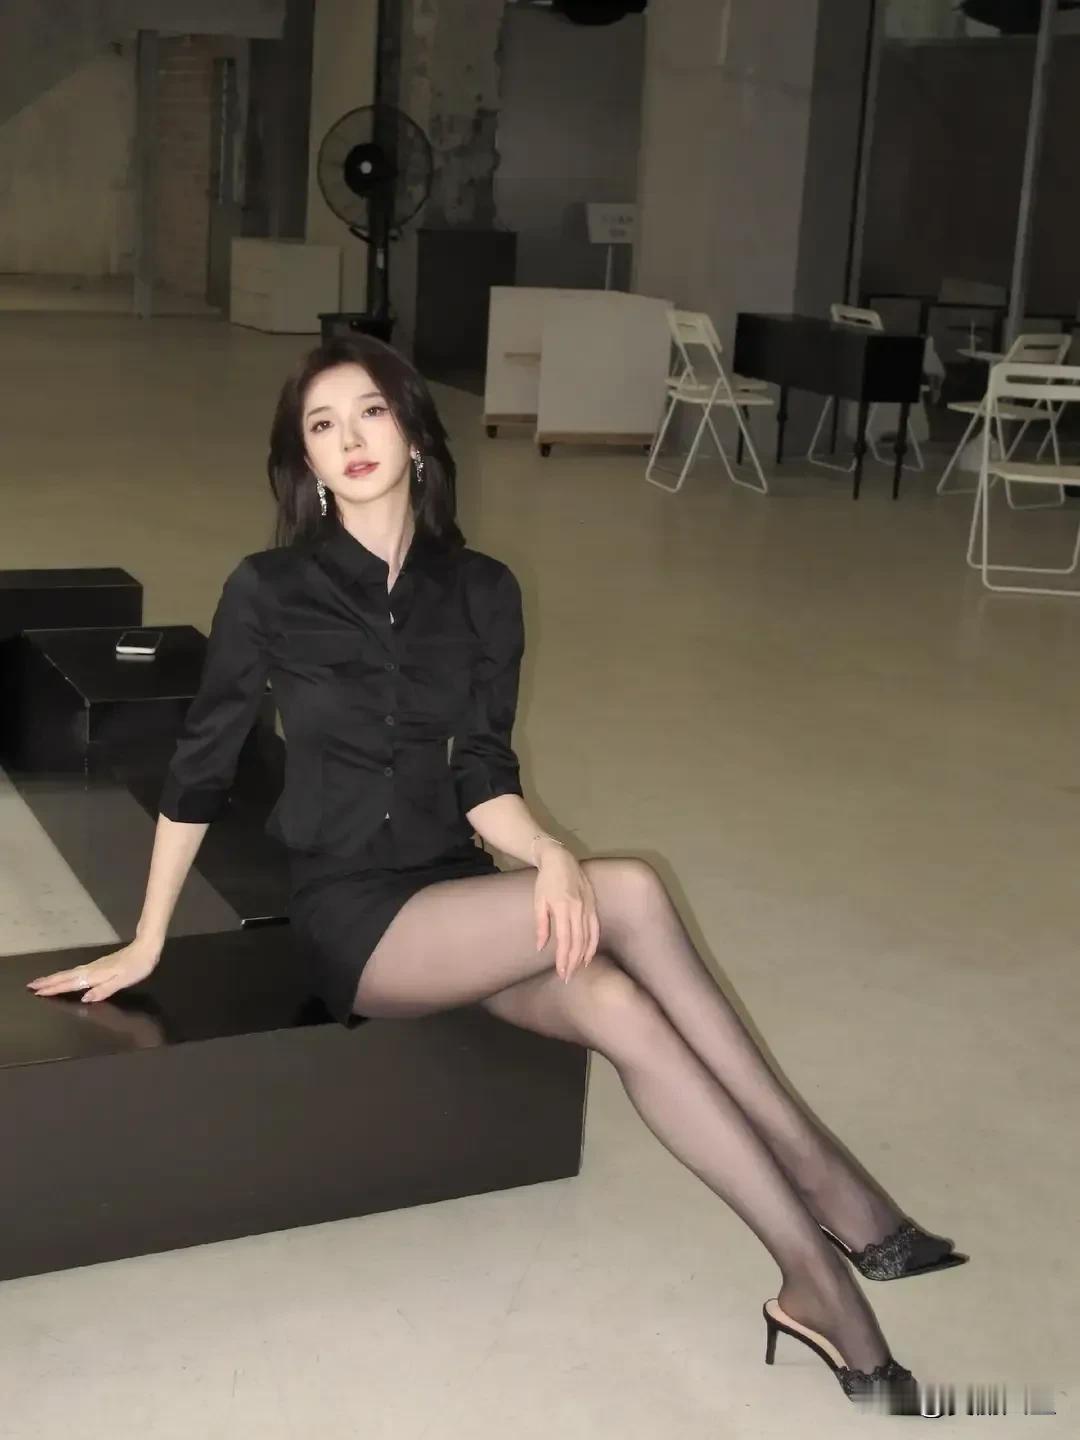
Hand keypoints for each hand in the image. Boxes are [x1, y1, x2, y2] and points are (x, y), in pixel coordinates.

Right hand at [26, 937, 161, 1004]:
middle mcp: (91, 970)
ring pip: (70, 973)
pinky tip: (65, 978)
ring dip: (55, 978)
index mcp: (96, 975)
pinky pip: (77, 972)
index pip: (71, 983)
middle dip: (49, 982)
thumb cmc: (137, 966)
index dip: (55, 988)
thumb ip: (104, 990)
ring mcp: (95, 966)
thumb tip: (85, 998)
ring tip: (42, 983)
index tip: (37, 992)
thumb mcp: (123, 981)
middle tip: (31, 986)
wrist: (146, 947)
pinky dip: (66, 975)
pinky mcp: (99, 965)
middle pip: (66, 977)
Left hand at [534, 845, 598, 983]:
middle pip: (578, 942)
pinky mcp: (593, 905)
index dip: (564, 958)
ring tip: (577, 970)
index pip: (565, 940)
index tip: (561, 973)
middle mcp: (578, 909)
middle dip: (573, 962)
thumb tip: (541, 947)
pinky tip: (589, 955)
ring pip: (588, 937)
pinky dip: (593, 943)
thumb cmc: (546, 881)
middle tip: (567, 977)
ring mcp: (588, 907)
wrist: (560, 859)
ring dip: (583, 956)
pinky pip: (596, 929)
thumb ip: (541, 925)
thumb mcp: (538, 902)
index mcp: (562, 908)